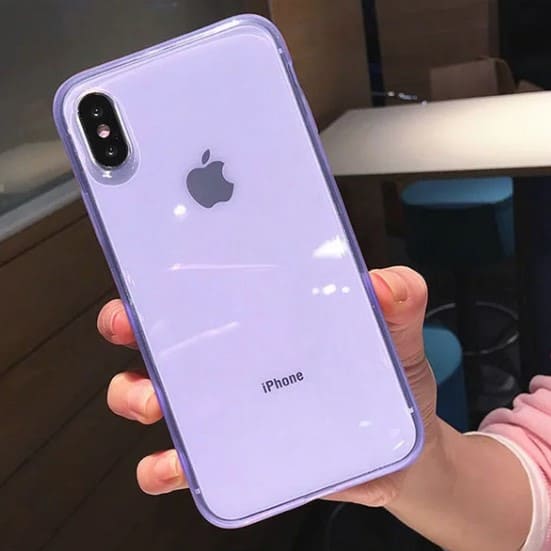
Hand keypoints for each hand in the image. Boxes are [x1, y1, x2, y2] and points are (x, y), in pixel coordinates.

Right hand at [98, 266, 436, 501]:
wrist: (404, 453)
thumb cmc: (389, 381)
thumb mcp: (398, 334)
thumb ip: (400, 300)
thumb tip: (380, 285)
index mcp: (263, 319)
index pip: (209, 287)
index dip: (173, 273)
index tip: (153, 261)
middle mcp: (233, 359)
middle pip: (164, 338)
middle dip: (133, 326)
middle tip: (130, 321)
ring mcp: (227, 409)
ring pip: (156, 396)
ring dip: (137, 393)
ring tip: (153, 398)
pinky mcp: (234, 457)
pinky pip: (186, 463)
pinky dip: (167, 465)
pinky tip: (172, 464)